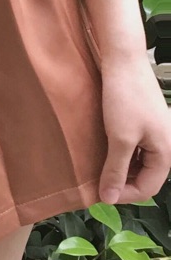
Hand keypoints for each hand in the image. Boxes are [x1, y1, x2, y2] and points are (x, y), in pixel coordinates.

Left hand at [98, 52, 170, 204]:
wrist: (123, 60)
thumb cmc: (124, 98)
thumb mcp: (120, 138)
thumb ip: (116, 169)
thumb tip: (109, 199)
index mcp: (167, 152)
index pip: (149, 187)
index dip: (124, 194)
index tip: (100, 193)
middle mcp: (166, 143)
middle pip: (146, 174)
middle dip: (123, 181)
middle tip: (97, 181)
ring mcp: (155, 130)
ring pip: (139, 159)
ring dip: (120, 165)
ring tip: (98, 166)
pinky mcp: (143, 119)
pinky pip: (135, 144)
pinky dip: (121, 150)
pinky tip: (103, 148)